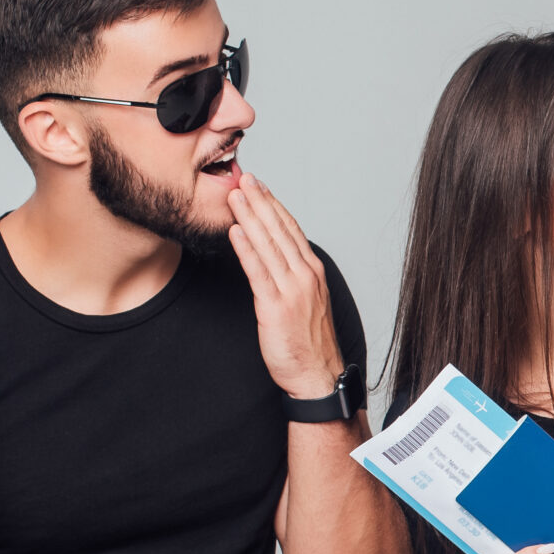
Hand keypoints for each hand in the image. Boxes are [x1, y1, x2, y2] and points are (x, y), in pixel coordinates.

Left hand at [229, 171, 346, 398]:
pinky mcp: (275, 307)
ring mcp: (292, 290)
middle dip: (261, 202)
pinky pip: (259, 272)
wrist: (317, 375)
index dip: (274, 206)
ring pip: (268, 245)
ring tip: (235, 195)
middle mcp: (305, 276)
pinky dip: (246, 249)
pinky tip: (235, 231)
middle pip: (280, 231)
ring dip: (250, 217)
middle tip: (244, 178)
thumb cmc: (309, 344)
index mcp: (312, 272)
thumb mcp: (306, 303)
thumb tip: (275, 260)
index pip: (291, 230)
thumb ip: (292, 278)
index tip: (260, 187)